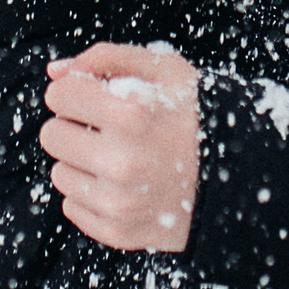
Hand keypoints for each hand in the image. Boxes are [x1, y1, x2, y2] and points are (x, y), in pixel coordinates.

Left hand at [39, 43, 200, 252]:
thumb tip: (56, 71)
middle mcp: (122, 162)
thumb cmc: (197, 116)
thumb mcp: (165, 70)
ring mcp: (119, 202)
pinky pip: (71, 207)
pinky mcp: (117, 231)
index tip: (96, 97)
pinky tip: (123, 183)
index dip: (76, 91)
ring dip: (83, 162)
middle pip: (51, 135)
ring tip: (121, 156)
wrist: (237, 175)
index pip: (59, 95)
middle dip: (74, 126)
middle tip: (107, 129)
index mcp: (132, 114)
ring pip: (60, 173)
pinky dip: (91, 194)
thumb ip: (107, 57)